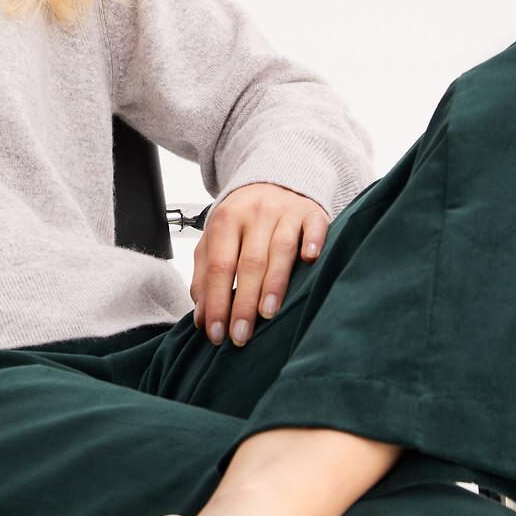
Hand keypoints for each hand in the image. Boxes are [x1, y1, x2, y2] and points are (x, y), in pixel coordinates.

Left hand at [190, 182, 329, 347]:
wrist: (273, 180)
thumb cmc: (242, 221)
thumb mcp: (216, 240)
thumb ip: (205, 275)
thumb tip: (201, 316)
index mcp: (225, 220)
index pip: (218, 266)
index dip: (216, 301)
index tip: (215, 334)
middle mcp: (254, 214)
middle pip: (248, 262)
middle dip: (243, 302)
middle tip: (240, 335)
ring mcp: (285, 212)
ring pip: (280, 249)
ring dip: (274, 283)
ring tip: (267, 314)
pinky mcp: (312, 213)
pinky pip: (314, 228)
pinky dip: (313, 242)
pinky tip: (310, 260)